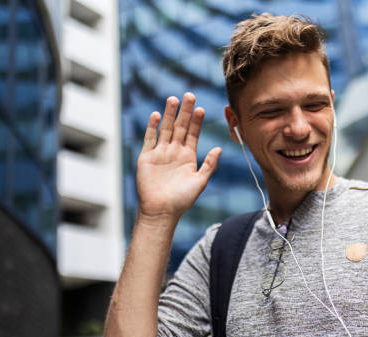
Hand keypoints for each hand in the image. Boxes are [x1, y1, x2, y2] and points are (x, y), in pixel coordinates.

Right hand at [136, 93, 221, 221]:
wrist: (161, 211)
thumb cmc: (182, 200)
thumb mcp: (200, 181)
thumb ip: (209, 164)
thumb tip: (220, 148)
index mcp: (188, 156)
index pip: (193, 134)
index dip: (197, 122)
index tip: (201, 109)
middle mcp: (174, 152)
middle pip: (179, 127)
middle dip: (184, 112)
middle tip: (189, 95)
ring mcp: (160, 153)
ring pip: (165, 129)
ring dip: (169, 114)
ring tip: (173, 99)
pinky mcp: (146, 157)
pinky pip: (150, 139)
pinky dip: (152, 127)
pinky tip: (156, 115)